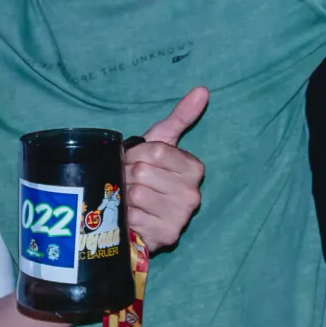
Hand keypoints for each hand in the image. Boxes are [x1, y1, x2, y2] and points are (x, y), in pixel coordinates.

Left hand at [122, 88, 208, 249]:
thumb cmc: (150, 175)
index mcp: (194, 168)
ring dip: (124, 195)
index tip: (130, 160)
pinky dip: (125, 215)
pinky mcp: (166, 236)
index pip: (155, 151)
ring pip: (136, 194)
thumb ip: (180, 118)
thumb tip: (202, 90)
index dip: (134, 154)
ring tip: (129, 197)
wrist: (140, 216)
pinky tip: (131, 215)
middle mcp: (192, 193)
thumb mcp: (161, 144)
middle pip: (143, 172)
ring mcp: (181, 217)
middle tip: (127, 180)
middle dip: (126, 174)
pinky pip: (133, 216)